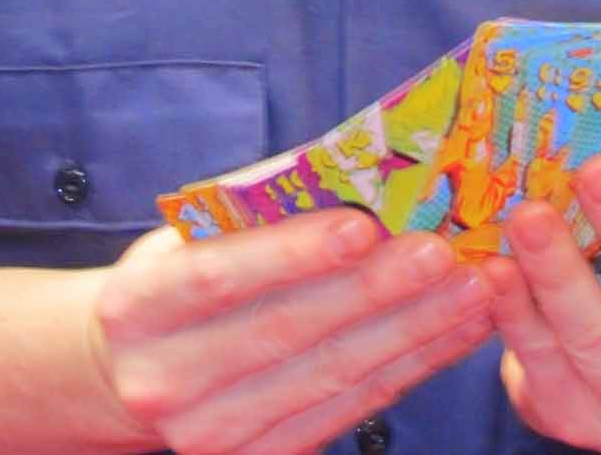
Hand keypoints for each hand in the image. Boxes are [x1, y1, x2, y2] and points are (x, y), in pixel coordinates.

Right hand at [89, 209, 492, 454]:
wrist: (129, 369)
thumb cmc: (179, 276)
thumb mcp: (191, 235)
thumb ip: (257, 213)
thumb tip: (361, 171)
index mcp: (138, 304)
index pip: (220, 275)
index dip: (293, 252)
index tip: (364, 224)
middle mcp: (165, 378)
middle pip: (288, 331)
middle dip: (375, 290)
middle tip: (444, 251)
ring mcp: (212, 434)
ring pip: (330, 377)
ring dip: (412, 331)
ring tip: (471, 287)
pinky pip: (349, 409)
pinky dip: (410, 367)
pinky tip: (454, 330)